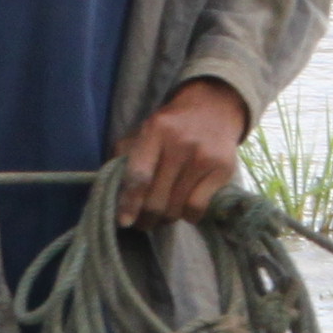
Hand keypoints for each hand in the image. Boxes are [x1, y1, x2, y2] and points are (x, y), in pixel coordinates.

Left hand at [113, 78, 249, 225]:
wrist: (212, 108)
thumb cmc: (170, 127)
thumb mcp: (143, 132)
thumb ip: (124, 156)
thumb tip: (110, 191)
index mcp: (155, 131)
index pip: (139, 175)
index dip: (129, 203)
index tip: (124, 222)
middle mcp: (180, 143)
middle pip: (157, 198)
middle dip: (146, 218)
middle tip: (142, 224)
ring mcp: (203, 157)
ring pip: (177, 207)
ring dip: (166, 219)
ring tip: (161, 216)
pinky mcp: (222, 169)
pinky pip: (198, 207)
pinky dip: (188, 216)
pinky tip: (184, 210)